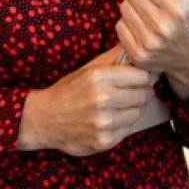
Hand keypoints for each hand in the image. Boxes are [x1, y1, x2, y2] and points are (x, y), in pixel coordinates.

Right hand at [16, 47, 153, 156]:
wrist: (45, 119)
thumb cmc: (69, 90)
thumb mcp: (88, 68)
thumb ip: (114, 57)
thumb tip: (137, 47)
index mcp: (99, 77)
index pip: (142, 76)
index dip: (141, 77)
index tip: (136, 79)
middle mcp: (102, 99)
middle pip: (144, 94)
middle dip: (139, 92)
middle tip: (129, 93)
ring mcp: (104, 122)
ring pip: (138, 112)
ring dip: (132, 109)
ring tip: (117, 107)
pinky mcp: (104, 141)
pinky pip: (128, 129)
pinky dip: (122, 125)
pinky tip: (109, 120)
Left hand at [117, 0, 188, 99]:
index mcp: (177, 9)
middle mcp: (162, 26)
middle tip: (153, 2)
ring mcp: (149, 42)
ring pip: (124, 8)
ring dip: (133, 8)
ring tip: (148, 14)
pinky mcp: (138, 54)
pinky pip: (119, 26)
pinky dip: (128, 25)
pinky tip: (142, 28)